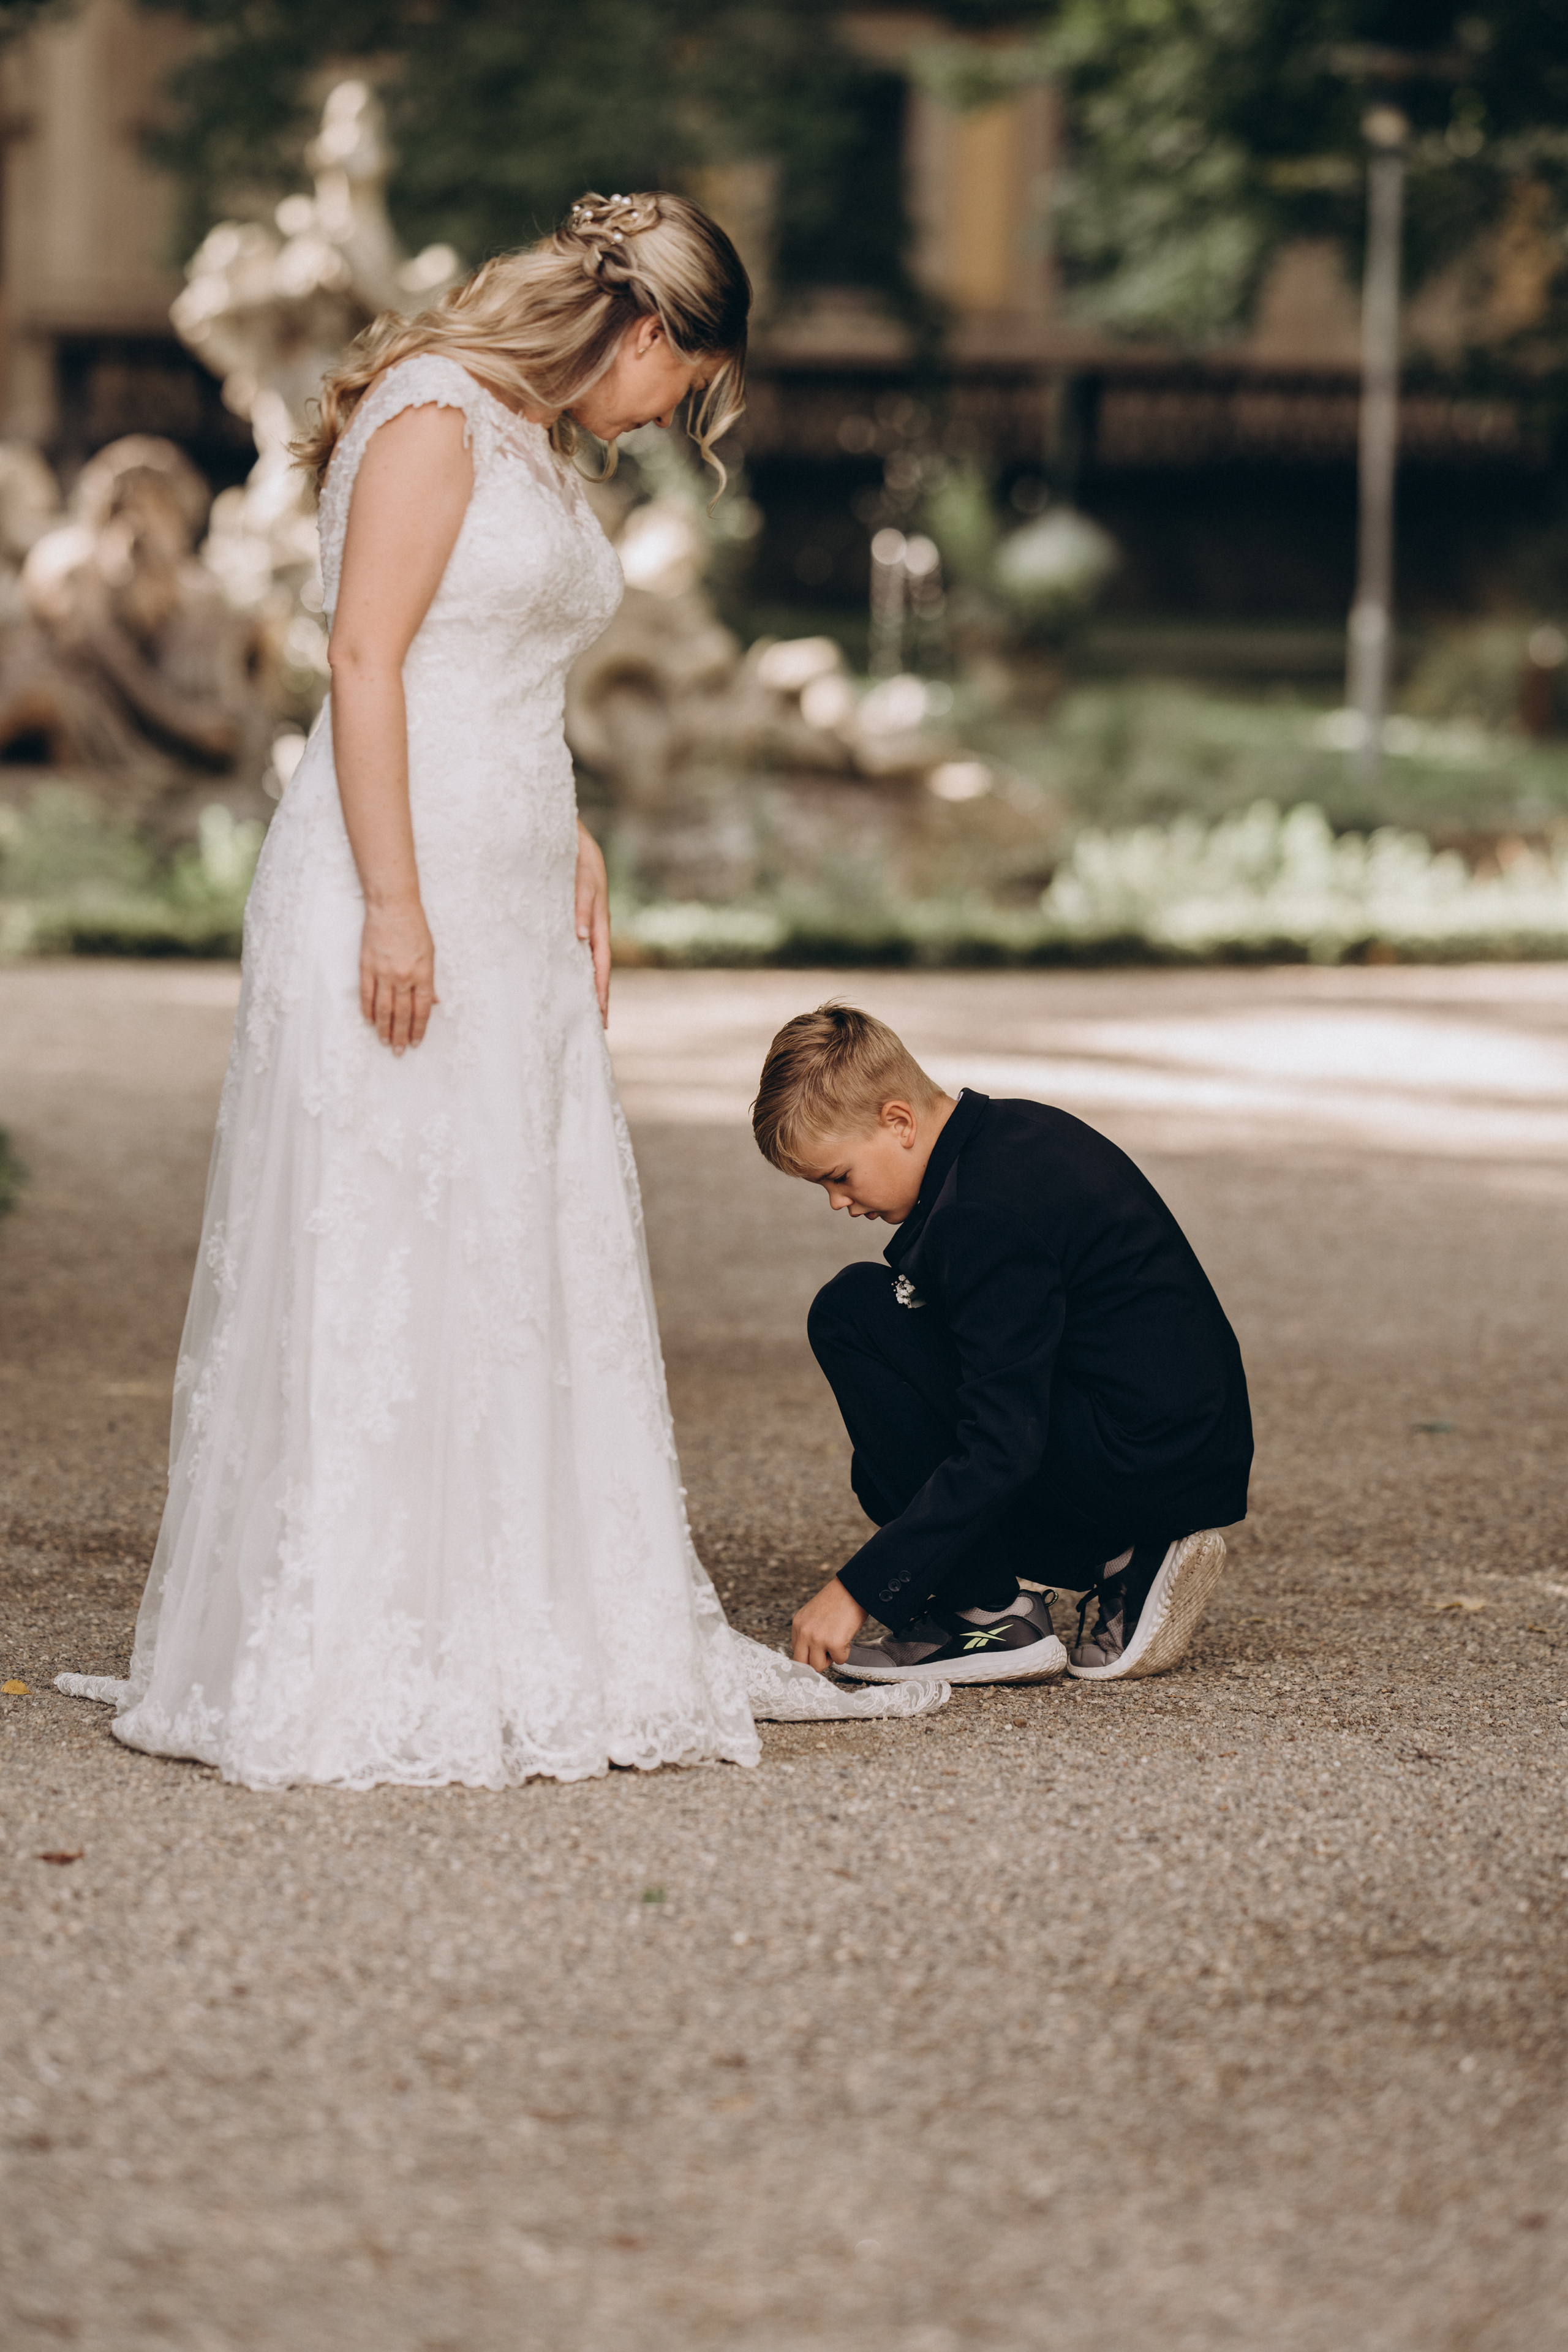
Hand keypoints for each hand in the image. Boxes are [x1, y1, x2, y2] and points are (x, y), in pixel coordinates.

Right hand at [360, 899, 436, 1053]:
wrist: (392, 907)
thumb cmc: (414, 928)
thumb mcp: (431, 954)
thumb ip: (430, 981)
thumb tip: (434, 1003)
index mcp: (423, 974)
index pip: (421, 1010)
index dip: (419, 1029)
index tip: (416, 1042)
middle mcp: (404, 977)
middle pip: (402, 1014)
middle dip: (401, 1035)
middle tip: (399, 1051)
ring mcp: (383, 973)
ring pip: (383, 1009)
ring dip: (384, 1028)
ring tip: (384, 1042)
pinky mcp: (367, 966)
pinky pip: (366, 994)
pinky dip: (367, 1010)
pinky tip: (369, 1021)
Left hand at [575, 821, 610, 1026]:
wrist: (558, 826)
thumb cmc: (573, 846)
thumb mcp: (583, 872)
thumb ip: (583, 901)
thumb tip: (582, 937)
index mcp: (598, 917)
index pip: (601, 962)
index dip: (601, 991)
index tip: (601, 1018)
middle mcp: (588, 923)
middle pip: (593, 967)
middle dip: (593, 996)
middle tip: (590, 1026)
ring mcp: (576, 920)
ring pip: (579, 958)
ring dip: (578, 983)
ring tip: (573, 1009)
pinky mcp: (561, 912)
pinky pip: (564, 944)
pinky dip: (564, 963)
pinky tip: (555, 975)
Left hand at [790, 1575, 865, 1672]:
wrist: (854, 1587)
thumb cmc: (839, 1599)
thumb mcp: (813, 1614)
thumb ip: (808, 1632)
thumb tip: (811, 1653)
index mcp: (797, 1624)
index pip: (796, 1652)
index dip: (810, 1655)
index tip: (819, 1653)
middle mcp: (804, 1632)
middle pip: (803, 1664)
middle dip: (817, 1662)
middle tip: (829, 1652)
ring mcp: (817, 1638)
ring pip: (819, 1666)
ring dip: (831, 1657)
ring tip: (838, 1641)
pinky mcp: (834, 1643)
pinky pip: (839, 1660)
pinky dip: (846, 1652)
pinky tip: (847, 1636)